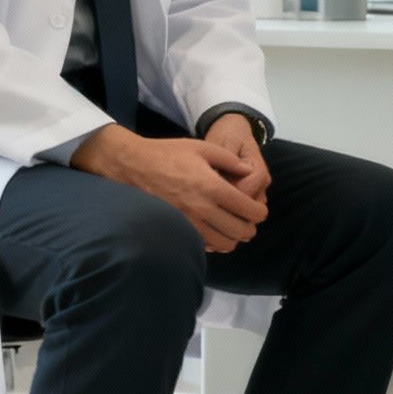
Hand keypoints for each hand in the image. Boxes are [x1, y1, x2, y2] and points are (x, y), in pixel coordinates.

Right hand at [74, 125, 269, 252]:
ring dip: (233, 238)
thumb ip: (230, 160)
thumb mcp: (203, 147)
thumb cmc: (169, 154)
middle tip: (249, 221)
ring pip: (223, 244)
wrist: (134, 166)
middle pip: (239, 231)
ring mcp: (188, 223)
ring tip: (233, 228)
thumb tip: (249, 171)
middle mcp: (202, 209)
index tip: (259, 210)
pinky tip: (214, 231)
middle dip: (250, 228)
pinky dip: (215, 242)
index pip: (248, 210)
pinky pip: (204, 245)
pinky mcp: (177, 230)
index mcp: (212, 187)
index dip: (259, 213)